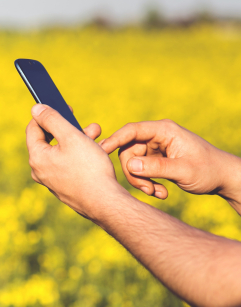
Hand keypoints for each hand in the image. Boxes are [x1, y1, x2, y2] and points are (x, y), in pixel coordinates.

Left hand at [26, 104, 125, 219]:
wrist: (105, 203)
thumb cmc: (89, 168)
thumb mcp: (71, 136)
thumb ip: (52, 119)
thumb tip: (35, 109)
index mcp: (37, 157)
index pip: (33, 128)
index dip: (47, 114)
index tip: (63, 107)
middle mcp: (40, 170)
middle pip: (50, 140)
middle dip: (69, 128)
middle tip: (87, 123)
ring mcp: (52, 181)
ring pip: (62, 152)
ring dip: (78, 140)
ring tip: (97, 134)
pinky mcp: (64, 187)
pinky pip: (68, 164)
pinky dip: (79, 154)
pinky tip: (96, 151)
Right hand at [100, 120, 240, 207]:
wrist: (223, 178)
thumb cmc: (208, 170)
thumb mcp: (184, 170)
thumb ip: (156, 167)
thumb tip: (129, 166)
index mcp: (164, 131)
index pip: (132, 131)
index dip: (115, 140)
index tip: (101, 151)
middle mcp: (157, 137)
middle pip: (129, 150)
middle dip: (134, 172)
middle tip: (147, 190)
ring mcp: (156, 148)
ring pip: (133, 163)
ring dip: (141, 181)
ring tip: (158, 193)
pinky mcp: (156, 159)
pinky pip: (142, 170)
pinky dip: (147, 183)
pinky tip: (161, 192)